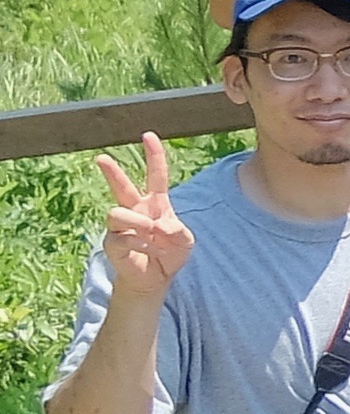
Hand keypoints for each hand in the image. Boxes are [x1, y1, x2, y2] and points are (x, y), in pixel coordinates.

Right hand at [90, 139, 193, 301]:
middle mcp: (136, 210)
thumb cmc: (170, 253)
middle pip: (121, 187)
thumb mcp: (185, 241)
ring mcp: (121, 226)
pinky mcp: (113, 243)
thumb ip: (179, 231)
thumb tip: (160, 225)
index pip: (155, 175)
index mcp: (156, 204)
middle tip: (101, 158)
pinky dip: (141, 245)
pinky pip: (122, 238)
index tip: (148, 135)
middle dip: (111, 172)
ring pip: (116, 212)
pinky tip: (150, 251)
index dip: (154, 155)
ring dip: (138, 222)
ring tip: (151, 232)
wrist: (156, 278)